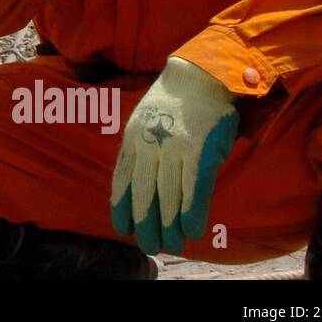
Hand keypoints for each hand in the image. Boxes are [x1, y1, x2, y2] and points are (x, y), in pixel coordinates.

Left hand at [110, 56, 238, 254]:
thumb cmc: (173, 102)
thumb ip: (141, 150)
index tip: (123, 229)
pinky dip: (191, 212)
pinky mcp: (200, 150)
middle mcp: (149, 144)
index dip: (121, 207)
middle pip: (143, 194)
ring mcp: (175, 148)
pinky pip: (194, 189)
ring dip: (169, 225)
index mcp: (132, 137)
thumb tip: (142, 186)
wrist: (200, 74)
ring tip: (171, 244)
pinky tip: (190, 230)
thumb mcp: (144, 120)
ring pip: (168, 196)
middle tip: (149, 246)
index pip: (121, 179)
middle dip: (144, 224)